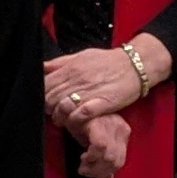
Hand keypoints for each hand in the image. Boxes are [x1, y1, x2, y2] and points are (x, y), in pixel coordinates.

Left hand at [43, 31, 170, 127]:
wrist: (136, 65)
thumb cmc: (107, 61)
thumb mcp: (81, 56)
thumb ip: (60, 63)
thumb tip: (41, 67)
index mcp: (71, 67)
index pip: (45, 85)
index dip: (41, 95)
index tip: (46, 100)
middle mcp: (78, 79)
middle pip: (51, 99)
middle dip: (49, 108)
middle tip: (54, 112)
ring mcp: (90, 91)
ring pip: (62, 108)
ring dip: (60, 117)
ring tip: (63, 119)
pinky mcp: (102, 103)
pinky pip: (80, 115)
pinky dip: (74, 120)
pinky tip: (75, 121)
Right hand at [75, 112, 131, 177]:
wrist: (72, 105)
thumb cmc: (82, 122)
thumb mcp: (94, 142)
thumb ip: (103, 160)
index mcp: (123, 133)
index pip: (120, 161)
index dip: (106, 172)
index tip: (93, 175)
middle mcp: (120, 129)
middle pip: (116, 162)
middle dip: (99, 172)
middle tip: (85, 172)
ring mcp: (111, 127)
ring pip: (109, 157)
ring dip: (94, 168)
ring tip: (83, 167)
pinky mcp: (99, 125)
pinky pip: (100, 148)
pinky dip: (91, 157)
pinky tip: (84, 158)